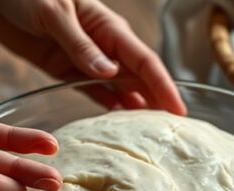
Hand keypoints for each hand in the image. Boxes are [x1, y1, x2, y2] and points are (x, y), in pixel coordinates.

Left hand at [0, 0, 185, 114]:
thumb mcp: (55, 13)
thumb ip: (80, 44)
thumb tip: (110, 73)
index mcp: (107, 28)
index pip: (144, 61)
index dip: (163, 86)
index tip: (178, 110)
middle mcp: (103, 46)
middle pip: (138, 78)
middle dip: (157, 101)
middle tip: (173, 132)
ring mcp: (86, 60)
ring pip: (119, 88)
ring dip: (135, 108)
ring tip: (151, 134)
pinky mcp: (65, 69)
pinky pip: (92, 91)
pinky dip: (107, 106)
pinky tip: (118, 122)